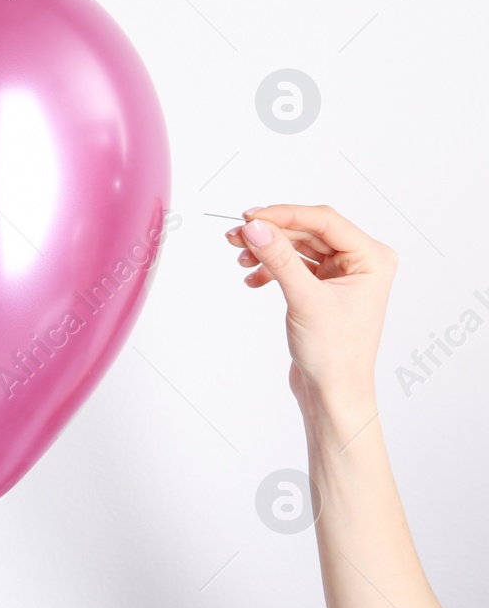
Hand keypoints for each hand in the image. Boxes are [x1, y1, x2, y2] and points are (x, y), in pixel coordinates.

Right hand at [225, 205, 395, 413]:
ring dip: (268, 250)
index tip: (250, 217)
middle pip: (308, 231)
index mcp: (372, 258)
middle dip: (271, 233)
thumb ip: (279, 259)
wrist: (333, 392)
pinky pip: (294, 265)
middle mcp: (361, 262)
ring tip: (240, 257)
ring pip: (298, 247)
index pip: (324, 221)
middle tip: (236, 235)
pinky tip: (253, 279)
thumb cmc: (335, 354)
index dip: (285, 215)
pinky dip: (272, 268)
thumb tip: (256, 227)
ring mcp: (342, 275)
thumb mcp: (305, 300)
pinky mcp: (323, 288)